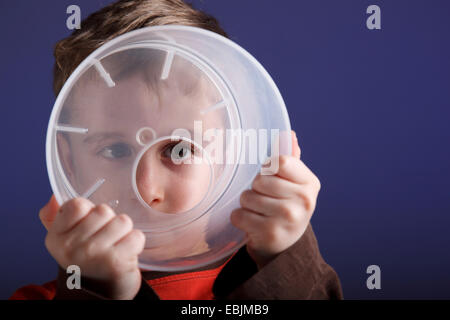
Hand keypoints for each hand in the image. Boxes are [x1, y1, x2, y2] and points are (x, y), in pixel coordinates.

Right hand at [40, 197, 144, 299]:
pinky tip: (126, 254)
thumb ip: (58, 216)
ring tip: (117, 246)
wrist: (100, 294)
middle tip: (106, 240)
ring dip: (125, 232)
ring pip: (123, 221)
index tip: (90, 227)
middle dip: (110, 222)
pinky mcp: (115, 262)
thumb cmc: (88, 260)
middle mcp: (71, 246)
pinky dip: (136, 243)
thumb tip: (53, 197)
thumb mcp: (67, 239)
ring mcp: (92, 254)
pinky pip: (136, 236)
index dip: (90, 211)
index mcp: (56, 236)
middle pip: (104, 210)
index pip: (78, 204)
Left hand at [230, 131, 320, 268]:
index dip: (269, 167)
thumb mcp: (293, 183)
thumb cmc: (286, 205)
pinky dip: (239, 218)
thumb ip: (289, 158)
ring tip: (258, 211)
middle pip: (260, 180)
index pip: (281, 161)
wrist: (286, 245)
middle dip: (255, 188)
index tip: (270, 175)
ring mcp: (288, 219)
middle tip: (264, 197)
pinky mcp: (271, 234)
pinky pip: (239, 215)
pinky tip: (252, 222)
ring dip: (246, 204)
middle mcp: (304, 201)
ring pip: (247, 197)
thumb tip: (289, 134)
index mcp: (310, 183)